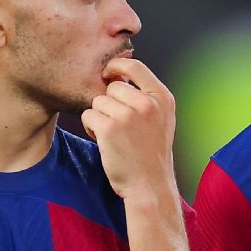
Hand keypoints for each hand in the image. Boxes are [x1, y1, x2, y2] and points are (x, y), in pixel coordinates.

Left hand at [80, 58, 177, 202]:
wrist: (150, 185)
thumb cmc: (151, 154)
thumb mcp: (161, 119)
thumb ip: (146, 97)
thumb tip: (117, 74)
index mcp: (162, 98)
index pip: (135, 65)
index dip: (117, 65)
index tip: (108, 73)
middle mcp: (147, 104)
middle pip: (112, 86)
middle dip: (109, 102)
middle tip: (117, 123)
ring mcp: (128, 115)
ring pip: (98, 101)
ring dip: (99, 116)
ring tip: (113, 135)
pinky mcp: (109, 128)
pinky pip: (88, 115)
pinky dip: (91, 128)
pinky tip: (104, 141)